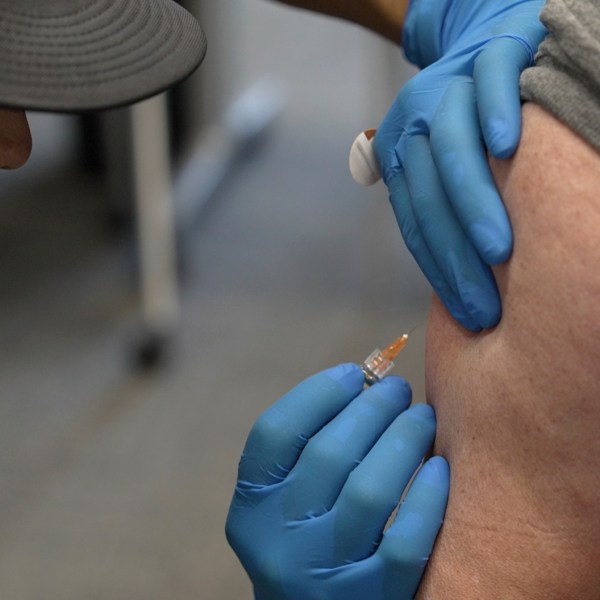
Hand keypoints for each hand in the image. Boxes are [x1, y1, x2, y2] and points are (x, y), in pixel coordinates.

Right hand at [226, 363, 449, 599]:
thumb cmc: (307, 544)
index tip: (353, 373)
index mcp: (251, 509)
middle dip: (371, 408)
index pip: (274, 433)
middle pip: (327, 454)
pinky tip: (439, 468)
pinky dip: (426, 498)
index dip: (316, 393)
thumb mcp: (286, 505)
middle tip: (398, 389)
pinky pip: (406, 541)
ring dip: (403, 440)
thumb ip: (308, 454)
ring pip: (369, 491)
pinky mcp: (371, 599)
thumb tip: (363, 388)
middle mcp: (278, 541)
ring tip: (422, 417)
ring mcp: (324, 573)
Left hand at [374, 0, 546, 330]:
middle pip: (428, 194)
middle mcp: (415, 121)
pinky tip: (507, 147)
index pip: (414, 223)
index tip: (468, 315)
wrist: (489, 39)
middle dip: (455, 254)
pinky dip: (495, 112)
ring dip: (472, 201)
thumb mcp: (445, 164)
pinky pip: (489, 82)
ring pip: (450, 146)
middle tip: (486, 304)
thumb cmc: (473, 121)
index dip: (439, 272)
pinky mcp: (491, 52)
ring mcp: (450, 85)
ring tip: (499, 251)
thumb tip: (456, 278)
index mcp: (400, 154)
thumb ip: (439, 206)